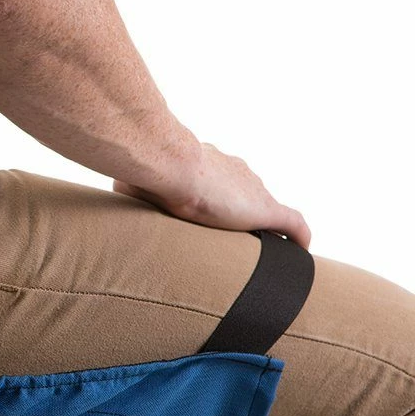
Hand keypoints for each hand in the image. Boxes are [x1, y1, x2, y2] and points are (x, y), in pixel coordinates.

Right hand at [113, 143, 311, 249]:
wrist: (171, 164)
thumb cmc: (149, 172)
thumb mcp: (134, 183)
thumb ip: (130, 190)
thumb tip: (114, 197)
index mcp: (210, 166)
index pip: (223, 185)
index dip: (220, 201)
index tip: (215, 216)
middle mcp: (237, 174)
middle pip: (247, 196)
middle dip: (243, 215)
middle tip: (235, 239)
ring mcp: (254, 190)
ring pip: (267, 209)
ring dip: (265, 229)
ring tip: (262, 251)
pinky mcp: (266, 209)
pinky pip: (293, 224)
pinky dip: (298, 236)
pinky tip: (301, 251)